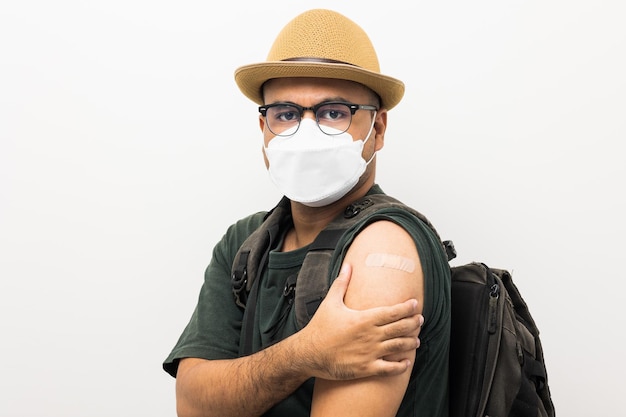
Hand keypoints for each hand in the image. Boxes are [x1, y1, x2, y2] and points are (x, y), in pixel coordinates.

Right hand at [297, 263, 423, 380]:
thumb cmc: (320, 327)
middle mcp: (371, 335)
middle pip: (400, 328)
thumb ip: (342, 283)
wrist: (309, 353)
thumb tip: (348, 265)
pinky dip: (400, 365)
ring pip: (399, 347)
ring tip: (417, 340)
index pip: (393, 311)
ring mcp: (370, 353)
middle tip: (420, 320)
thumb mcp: (330, 302)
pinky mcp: (366, 368)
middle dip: (414, 323)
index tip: (415, 304)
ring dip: (411, 343)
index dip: (407, 308)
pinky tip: (405, 362)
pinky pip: (389, 369)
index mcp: (364, 318)